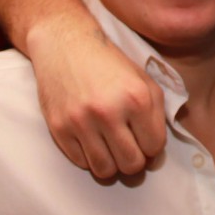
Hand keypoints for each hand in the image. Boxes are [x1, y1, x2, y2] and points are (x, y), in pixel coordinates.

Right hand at [30, 18, 166, 178]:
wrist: (66, 43)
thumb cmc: (109, 63)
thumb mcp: (143, 79)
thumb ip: (156, 113)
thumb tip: (155, 151)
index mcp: (137, 98)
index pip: (154, 147)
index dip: (152, 147)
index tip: (144, 140)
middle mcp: (109, 112)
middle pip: (131, 165)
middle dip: (134, 160)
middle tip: (129, 148)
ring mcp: (81, 122)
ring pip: (105, 171)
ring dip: (112, 164)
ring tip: (111, 148)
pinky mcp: (59, 128)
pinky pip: (81, 163)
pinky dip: (89, 157)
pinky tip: (92, 140)